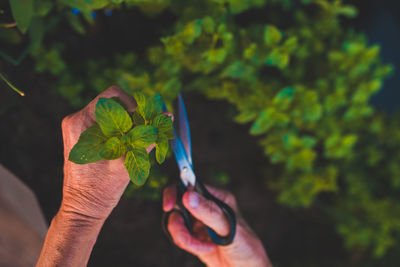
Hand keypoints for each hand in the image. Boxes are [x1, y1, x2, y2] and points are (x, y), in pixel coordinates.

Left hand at [37, 86, 139, 265]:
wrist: (83, 208)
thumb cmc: (101, 189)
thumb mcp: (128, 161)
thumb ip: (148, 136)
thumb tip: (167, 118)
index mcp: (81, 122)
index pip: (113, 95)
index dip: (134, 104)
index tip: (145, 121)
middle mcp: (76, 120)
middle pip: (113, 103)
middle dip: (133, 115)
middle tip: (145, 132)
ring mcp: (78, 127)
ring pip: (112, 113)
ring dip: (129, 124)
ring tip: (138, 142)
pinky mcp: (84, 136)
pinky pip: (107, 123)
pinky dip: (122, 130)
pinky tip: (128, 145)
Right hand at [163, 185, 271, 266]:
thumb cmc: (246, 248)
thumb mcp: (228, 229)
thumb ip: (209, 212)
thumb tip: (188, 196)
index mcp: (218, 198)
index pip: (191, 185)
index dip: (176, 192)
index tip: (169, 206)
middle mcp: (207, 207)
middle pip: (178, 205)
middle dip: (178, 224)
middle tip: (185, 237)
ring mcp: (200, 222)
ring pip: (176, 222)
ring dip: (185, 238)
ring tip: (201, 247)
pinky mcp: (195, 237)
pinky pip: (180, 236)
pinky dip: (189, 245)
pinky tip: (205, 250)